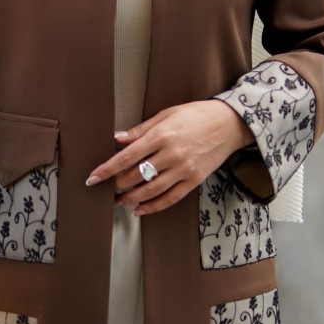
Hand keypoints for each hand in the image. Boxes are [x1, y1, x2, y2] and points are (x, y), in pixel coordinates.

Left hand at [85, 100, 253, 215]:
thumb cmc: (196, 115)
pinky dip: (153, 206)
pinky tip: (139, 209)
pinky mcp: (194, 180)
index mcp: (161, 135)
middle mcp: (171, 154)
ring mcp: (184, 169)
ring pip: (151, 190)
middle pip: (136, 175)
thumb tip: (117, 139)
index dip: (107, 169)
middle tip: (104, 189)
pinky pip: (170, 198)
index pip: (127, 157)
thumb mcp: (166, 114)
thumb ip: (141, 130)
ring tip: (118, 201)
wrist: (230, 123)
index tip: (93, 178)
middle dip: (117, 185)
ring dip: (131, 198)